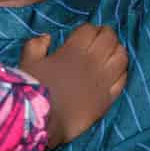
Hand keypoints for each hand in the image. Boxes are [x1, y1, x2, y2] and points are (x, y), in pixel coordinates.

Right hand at [20, 24, 129, 146]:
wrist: (44, 121)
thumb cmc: (33, 90)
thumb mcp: (27, 62)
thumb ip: (35, 46)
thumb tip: (46, 38)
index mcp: (74, 50)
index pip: (90, 30)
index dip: (89, 29)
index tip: (85, 33)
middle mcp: (93, 62)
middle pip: (109, 39)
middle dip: (106, 35)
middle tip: (101, 39)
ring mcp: (103, 80)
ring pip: (121, 57)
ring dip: (118, 50)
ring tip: (112, 52)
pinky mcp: (108, 98)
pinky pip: (123, 80)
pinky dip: (122, 72)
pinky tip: (117, 72)